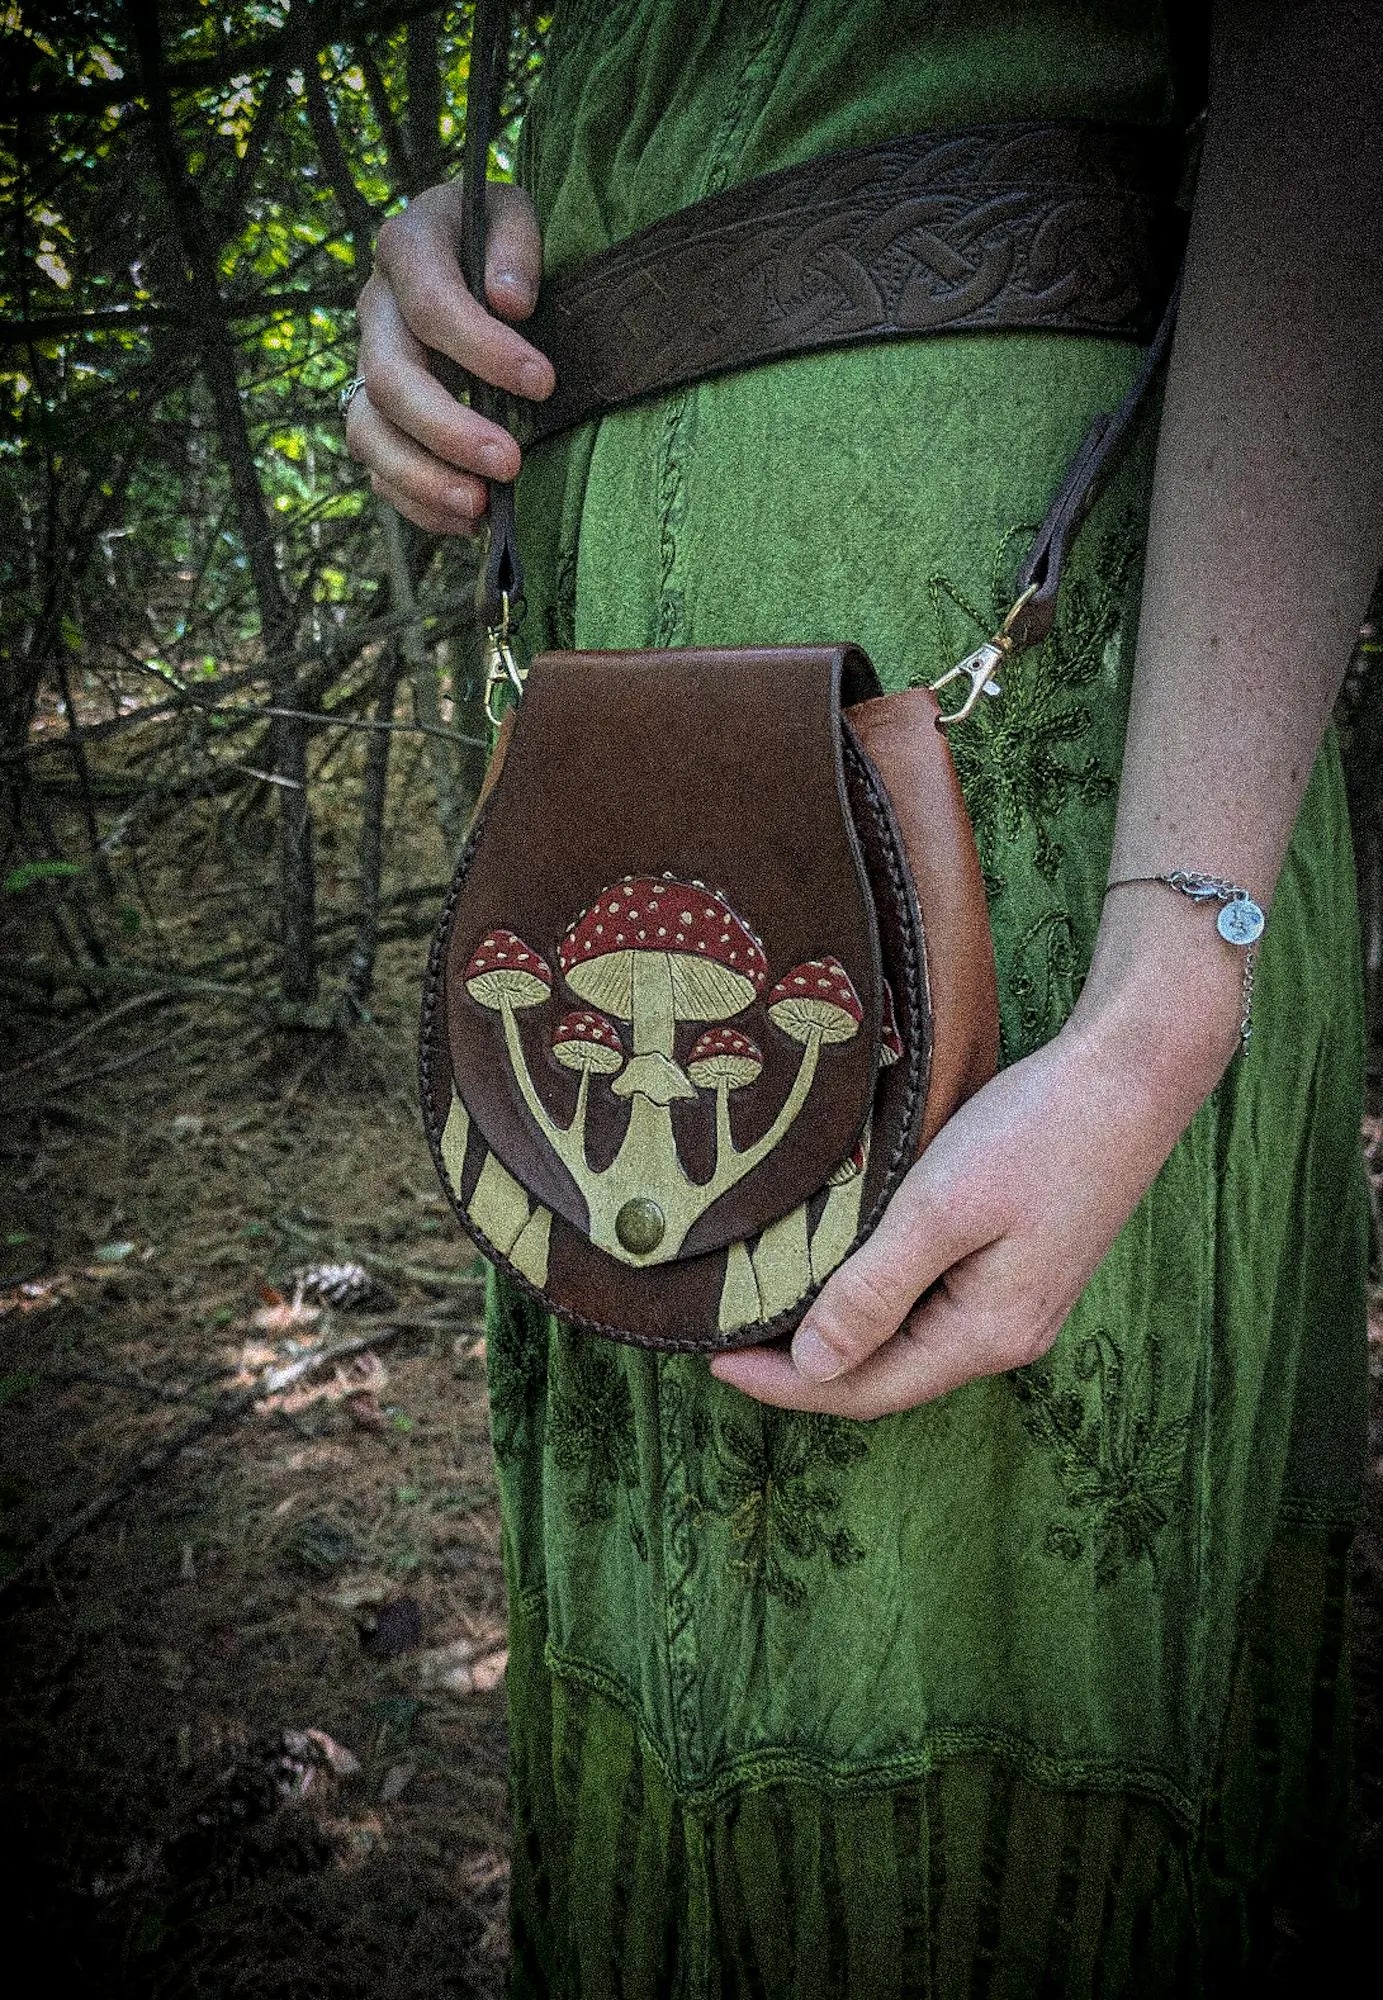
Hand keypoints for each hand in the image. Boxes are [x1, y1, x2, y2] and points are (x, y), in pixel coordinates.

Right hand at [347, 182, 552, 533]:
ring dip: (422, 478)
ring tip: (479, 509)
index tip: (544, 384)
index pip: (430, 302)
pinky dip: (419, 503)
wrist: (469, 256)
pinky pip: (378, 471)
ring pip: (369, 432)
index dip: (482, 348)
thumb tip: (510, 301)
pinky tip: (469, 522)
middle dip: (449, 429)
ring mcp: (368, 368)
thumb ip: (516, 243)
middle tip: (510, 464)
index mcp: (406, 250)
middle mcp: (375, 311)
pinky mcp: (377, 416)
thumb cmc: (497, 239)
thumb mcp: (513, 213)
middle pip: (391, 380)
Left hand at [710, 909, 1240, 1418]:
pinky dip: (877, 1299)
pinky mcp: (1021, 1265)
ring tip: (770, 1308)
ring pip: (908, 1341)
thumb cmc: (1037, 1133)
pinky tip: (842, 1271)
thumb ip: (874, 1291)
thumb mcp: (940, 1209)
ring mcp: (1018, 1302)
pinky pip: (932, 1306)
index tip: (713, 1360)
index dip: (786, 1385)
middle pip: (887, 1374)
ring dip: (841, 1332)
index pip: (865, 1389)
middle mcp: (1005, 1335)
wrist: (1132, 1075)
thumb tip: (812, 1364)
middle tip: (729, 1337)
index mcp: (985, 1334)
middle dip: (807, 1366)